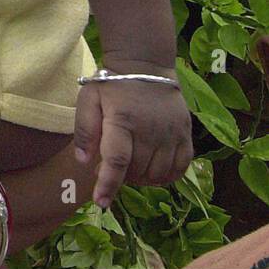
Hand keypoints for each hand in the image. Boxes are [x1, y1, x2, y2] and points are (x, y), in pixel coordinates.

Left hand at [73, 60, 193, 207]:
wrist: (145, 65)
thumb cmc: (111, 84)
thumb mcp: (88, 99)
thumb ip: (84, 130)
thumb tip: (83, 161)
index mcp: (122, 121)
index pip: (117, 161)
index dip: (109, 185)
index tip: (101, 203)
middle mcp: (150, 130)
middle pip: (137, 171)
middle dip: (120, 177)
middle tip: (109, 165)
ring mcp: (171, 133)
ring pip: (158, 174)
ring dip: (141, 179)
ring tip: (129, 166)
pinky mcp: (186, 134)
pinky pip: (181, 167)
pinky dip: (166, 176)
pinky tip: (152, 170)